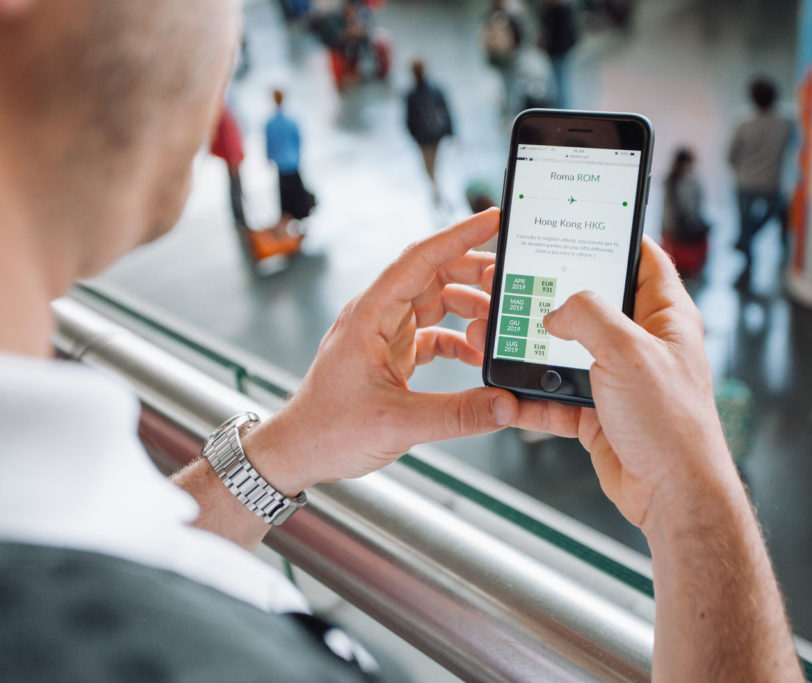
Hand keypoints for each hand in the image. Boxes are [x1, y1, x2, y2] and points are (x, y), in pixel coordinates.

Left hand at [246, 209, 518, 492]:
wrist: (299, 450)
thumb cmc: (326, 430)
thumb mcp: (396, 424)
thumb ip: (456, 414)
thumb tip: (504, 404)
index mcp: (370, 315)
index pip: (419, 259)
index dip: (458, 235)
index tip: (492, 219)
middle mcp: (377, 316)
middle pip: (433, 274)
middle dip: (475, 273)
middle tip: (512, 280)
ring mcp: (383, 334)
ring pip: (434, 301)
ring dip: (469, 308)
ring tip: (500, 323)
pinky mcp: (390, 354)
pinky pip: (432, 333)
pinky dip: (458, 340)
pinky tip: (478, 355)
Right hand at [469, 236, 731, 527]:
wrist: (672, 494)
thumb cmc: (672, 425)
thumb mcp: (627, 352)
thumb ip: (587, 317)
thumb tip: (557, 312)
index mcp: (664, 317)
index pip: (643, 260)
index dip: (615, 239)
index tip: (581, 227)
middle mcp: (643, 345)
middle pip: (594, 307)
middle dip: (555, 299)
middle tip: (521, 284)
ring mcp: (620, 380)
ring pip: (568, 353)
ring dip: (534, 350)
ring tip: (501, 337)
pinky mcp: (600, 413)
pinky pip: (557, 397)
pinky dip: (533, 397)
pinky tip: (511, 392)